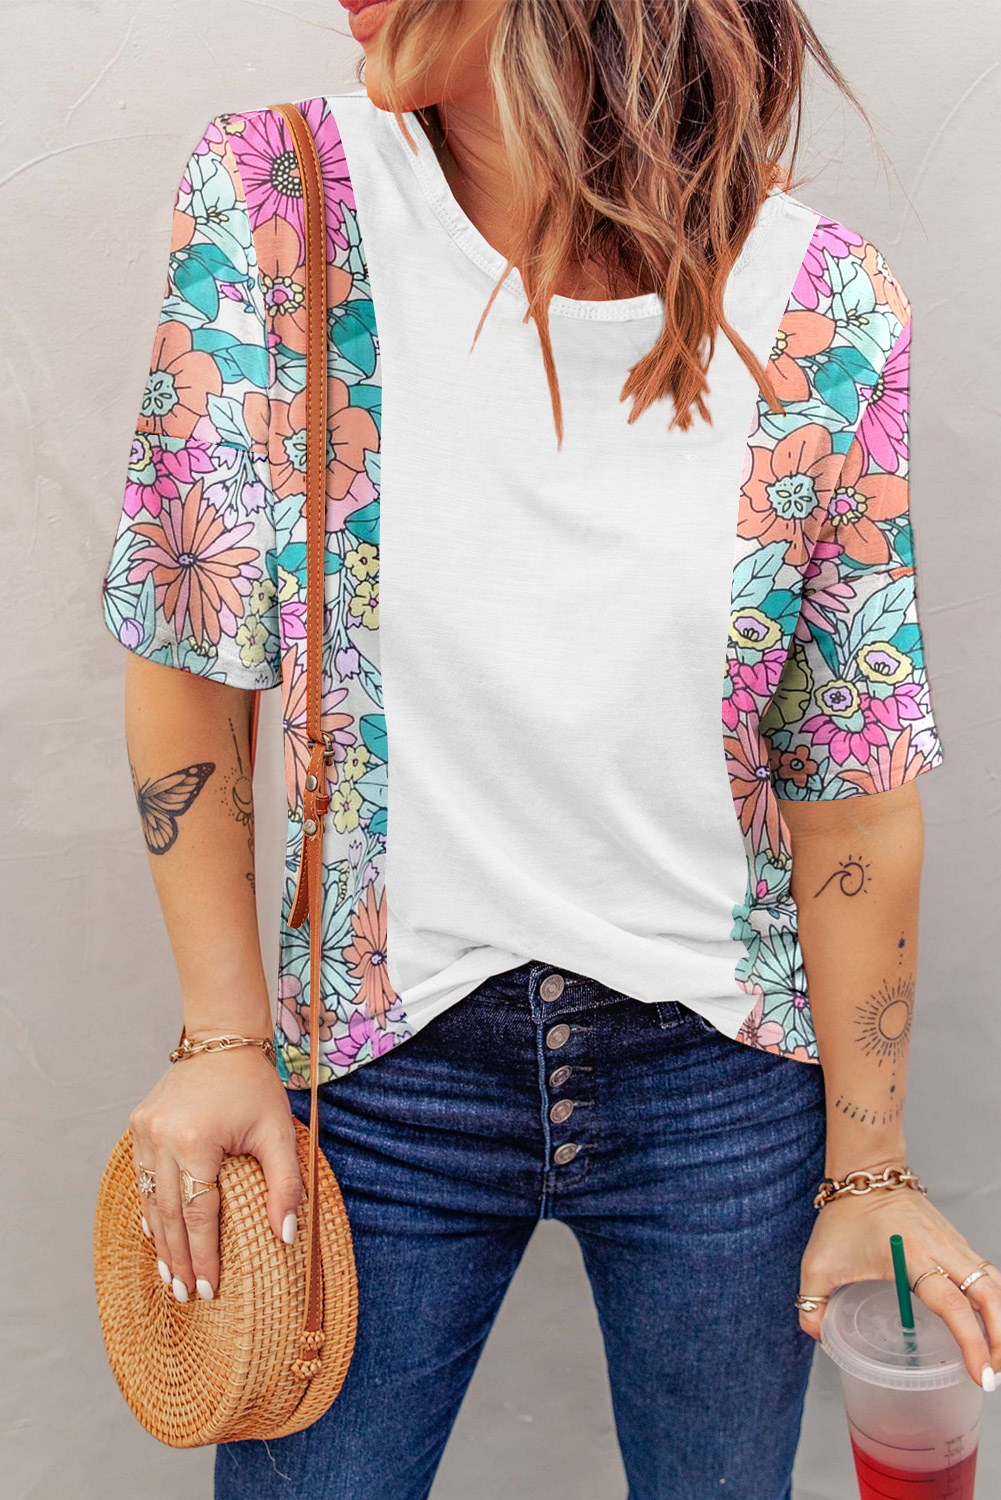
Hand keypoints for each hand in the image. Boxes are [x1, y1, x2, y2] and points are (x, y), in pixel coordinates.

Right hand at [130, 1046, 301, 1300]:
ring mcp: (145, 1131)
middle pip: (169, 1214)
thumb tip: (286, 1236)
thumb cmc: (254, 1085)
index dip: (203, 1256)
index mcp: (196, 1142)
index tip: (207, 1290)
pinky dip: (150, 1207)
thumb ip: (284, 1185)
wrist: (222, 1038)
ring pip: (150, 1199)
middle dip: (178, 1258)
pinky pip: (142, 1177)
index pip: (199, 1215)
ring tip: (169, 1276)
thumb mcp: (278, 1133)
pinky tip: (156, 1233)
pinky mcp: (139, 1125)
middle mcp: (162, 1138)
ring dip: (160, 1240)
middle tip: (184, 1295)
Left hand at [798, 1182, 1000, 1389]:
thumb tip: (822, 1338)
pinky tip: (990, 1325)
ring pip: (994, 1284)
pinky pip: (987, 1274)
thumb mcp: (817, 1263)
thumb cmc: (844, 1216)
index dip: (972, 1343)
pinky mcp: (956, 1241)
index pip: (953, 1306)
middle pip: (990, 1296)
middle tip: (995, 1376)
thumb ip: (812, 1305)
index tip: (981, 1375)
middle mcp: (942, 1250)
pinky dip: (994, 1301)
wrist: (867, 1171)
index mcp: (912, 1257)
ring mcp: (954, 1243)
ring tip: (996, 1357)